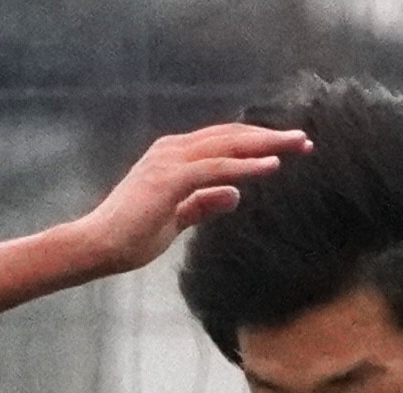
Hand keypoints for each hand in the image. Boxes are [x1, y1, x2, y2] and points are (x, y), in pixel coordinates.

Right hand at [67, 123, 310, 277]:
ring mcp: (170, 160)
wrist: (97, 247)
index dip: (256, 143)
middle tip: (305, 140)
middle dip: (269, 136)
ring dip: (265, 144)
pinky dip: (245, 165)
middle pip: (230, 135)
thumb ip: (204, 204)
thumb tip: (236, 194)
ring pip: (227, 145)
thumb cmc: (130, 237)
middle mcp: (172, 150)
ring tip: (297, 145)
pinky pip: (216, 167)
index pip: (223, 142)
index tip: (288, 148)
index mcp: (173, 156)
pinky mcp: (170, 179)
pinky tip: (272, 165)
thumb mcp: (177, 220)